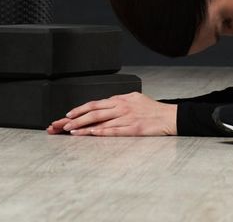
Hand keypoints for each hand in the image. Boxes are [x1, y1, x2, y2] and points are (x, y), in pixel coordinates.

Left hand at [45, 92, 174, 136]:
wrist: (169, 117)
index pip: (96, 103)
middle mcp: (122, 107)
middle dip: (76, 118)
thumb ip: (119, 101)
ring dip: (84, 127)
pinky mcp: (133, 129)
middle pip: (94, 112)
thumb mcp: (135, 98)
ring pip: (100, 121)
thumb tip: (106, 105)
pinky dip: (100, 132)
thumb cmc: (152, 109)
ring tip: (71, 131)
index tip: (68, 114)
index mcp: (121, 99)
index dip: (80, 109)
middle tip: (63, 124)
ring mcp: (127, 118)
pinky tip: (90, 134)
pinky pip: (113, 131)